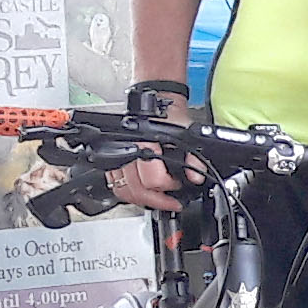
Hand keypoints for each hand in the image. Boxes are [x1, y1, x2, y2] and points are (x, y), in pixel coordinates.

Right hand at [112, 94, 194, 212]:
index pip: (152, 179)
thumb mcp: (188, 135)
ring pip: (121, 189)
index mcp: (144, 144)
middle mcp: (126, 150)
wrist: (159, 105)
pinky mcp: (111, 160)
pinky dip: (127, 193)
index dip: (168, 188)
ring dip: (140, 200)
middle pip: (135, 189)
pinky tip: (142, 193)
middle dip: (155, 200)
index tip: (179, 189)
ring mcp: (115, 156)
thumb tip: (197, 177)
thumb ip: (195, 158)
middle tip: (170, 203)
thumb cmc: (171, 118)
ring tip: (157, 201)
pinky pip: (114, 183)